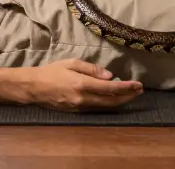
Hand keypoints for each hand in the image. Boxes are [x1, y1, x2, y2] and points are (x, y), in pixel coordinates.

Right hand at [21, 59, 142, 111]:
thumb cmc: (52, 71)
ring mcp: (80, 107)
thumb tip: (110, 75)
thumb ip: (91, 69)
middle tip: (140, 90)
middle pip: (111, 101)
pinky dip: (109, 103)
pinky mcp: (77, 111)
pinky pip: (97, 108)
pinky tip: (115, 98)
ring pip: (105, 107)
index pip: (110, 88)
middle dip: (128, 96)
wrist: (34, 87)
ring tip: (132, 94)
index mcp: (82, 84)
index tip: (138, 84)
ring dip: (120, 101)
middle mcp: (83, 99)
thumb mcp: (71, 63)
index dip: (126, 87)